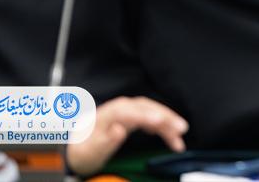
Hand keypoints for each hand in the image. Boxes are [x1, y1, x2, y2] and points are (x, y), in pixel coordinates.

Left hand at [66, 96, 188, 177]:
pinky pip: (152, 118)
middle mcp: (121, 108)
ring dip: (168, 121)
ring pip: (153, 111)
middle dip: (166, 116)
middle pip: (147, 108)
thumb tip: (119, 130)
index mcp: (110, 113)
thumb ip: (106, 141)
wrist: (77, 148)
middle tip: (181, 128)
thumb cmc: (84, 150)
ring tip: (180, 135)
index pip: (132, 112)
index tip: (160, 122)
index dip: (146, 116)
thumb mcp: (91, 150)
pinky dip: (163, 125)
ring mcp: (129, 111)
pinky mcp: (134, 117)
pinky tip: (171, 134)